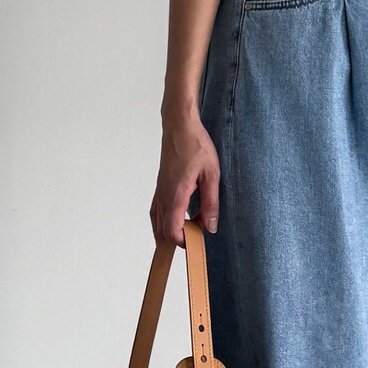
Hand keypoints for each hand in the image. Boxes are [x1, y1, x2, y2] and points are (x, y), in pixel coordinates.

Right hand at [150, 110, 219, 246]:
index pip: (172, 230)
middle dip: (176, 240)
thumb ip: (211, 203)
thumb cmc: (196, 146)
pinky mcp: (160, 185)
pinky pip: (156, 210)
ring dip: (168, 232)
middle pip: (161, 230)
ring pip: (156, 221)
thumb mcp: (211, 175)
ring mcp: (159, 190)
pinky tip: (174, 221)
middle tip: (194, 240)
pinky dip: (162, 221)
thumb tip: (211, 227)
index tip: (198, 241)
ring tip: (185, 235)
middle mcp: (164, 195)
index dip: (183, 241)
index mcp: (176, 194)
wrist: (179, 126)